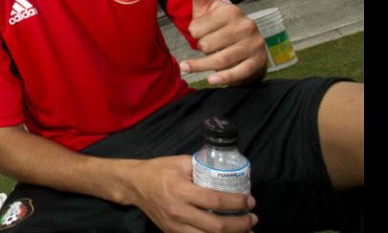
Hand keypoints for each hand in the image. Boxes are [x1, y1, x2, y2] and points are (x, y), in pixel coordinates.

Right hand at [129, 156, 257, 232]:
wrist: (134, 185)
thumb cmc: (159, 170)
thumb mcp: (180, 162)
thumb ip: (202, 167)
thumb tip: (227, 172)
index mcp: (180, 190)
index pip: (216, 200)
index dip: (237, 203)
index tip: (250, 201)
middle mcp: (178, 211)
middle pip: (216, 226)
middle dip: (240, 225)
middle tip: (253, 218)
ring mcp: (174, 226)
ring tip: (246, 232)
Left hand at [179, 0, 266, 86]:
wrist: (244, 45)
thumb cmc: (219, 26)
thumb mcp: (207, 10)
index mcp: (232, 11)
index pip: (197, 28)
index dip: (193, 33)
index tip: (198, 32)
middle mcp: (246, 26)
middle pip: (208, 45)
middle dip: (201, 48)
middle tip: (205, 46)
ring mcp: (254, 44)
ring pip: (220, 60)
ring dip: (202, 66)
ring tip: (189, 68)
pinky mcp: (258, 61)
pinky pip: (238, 72)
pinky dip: (223, 78)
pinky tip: (211, 80)